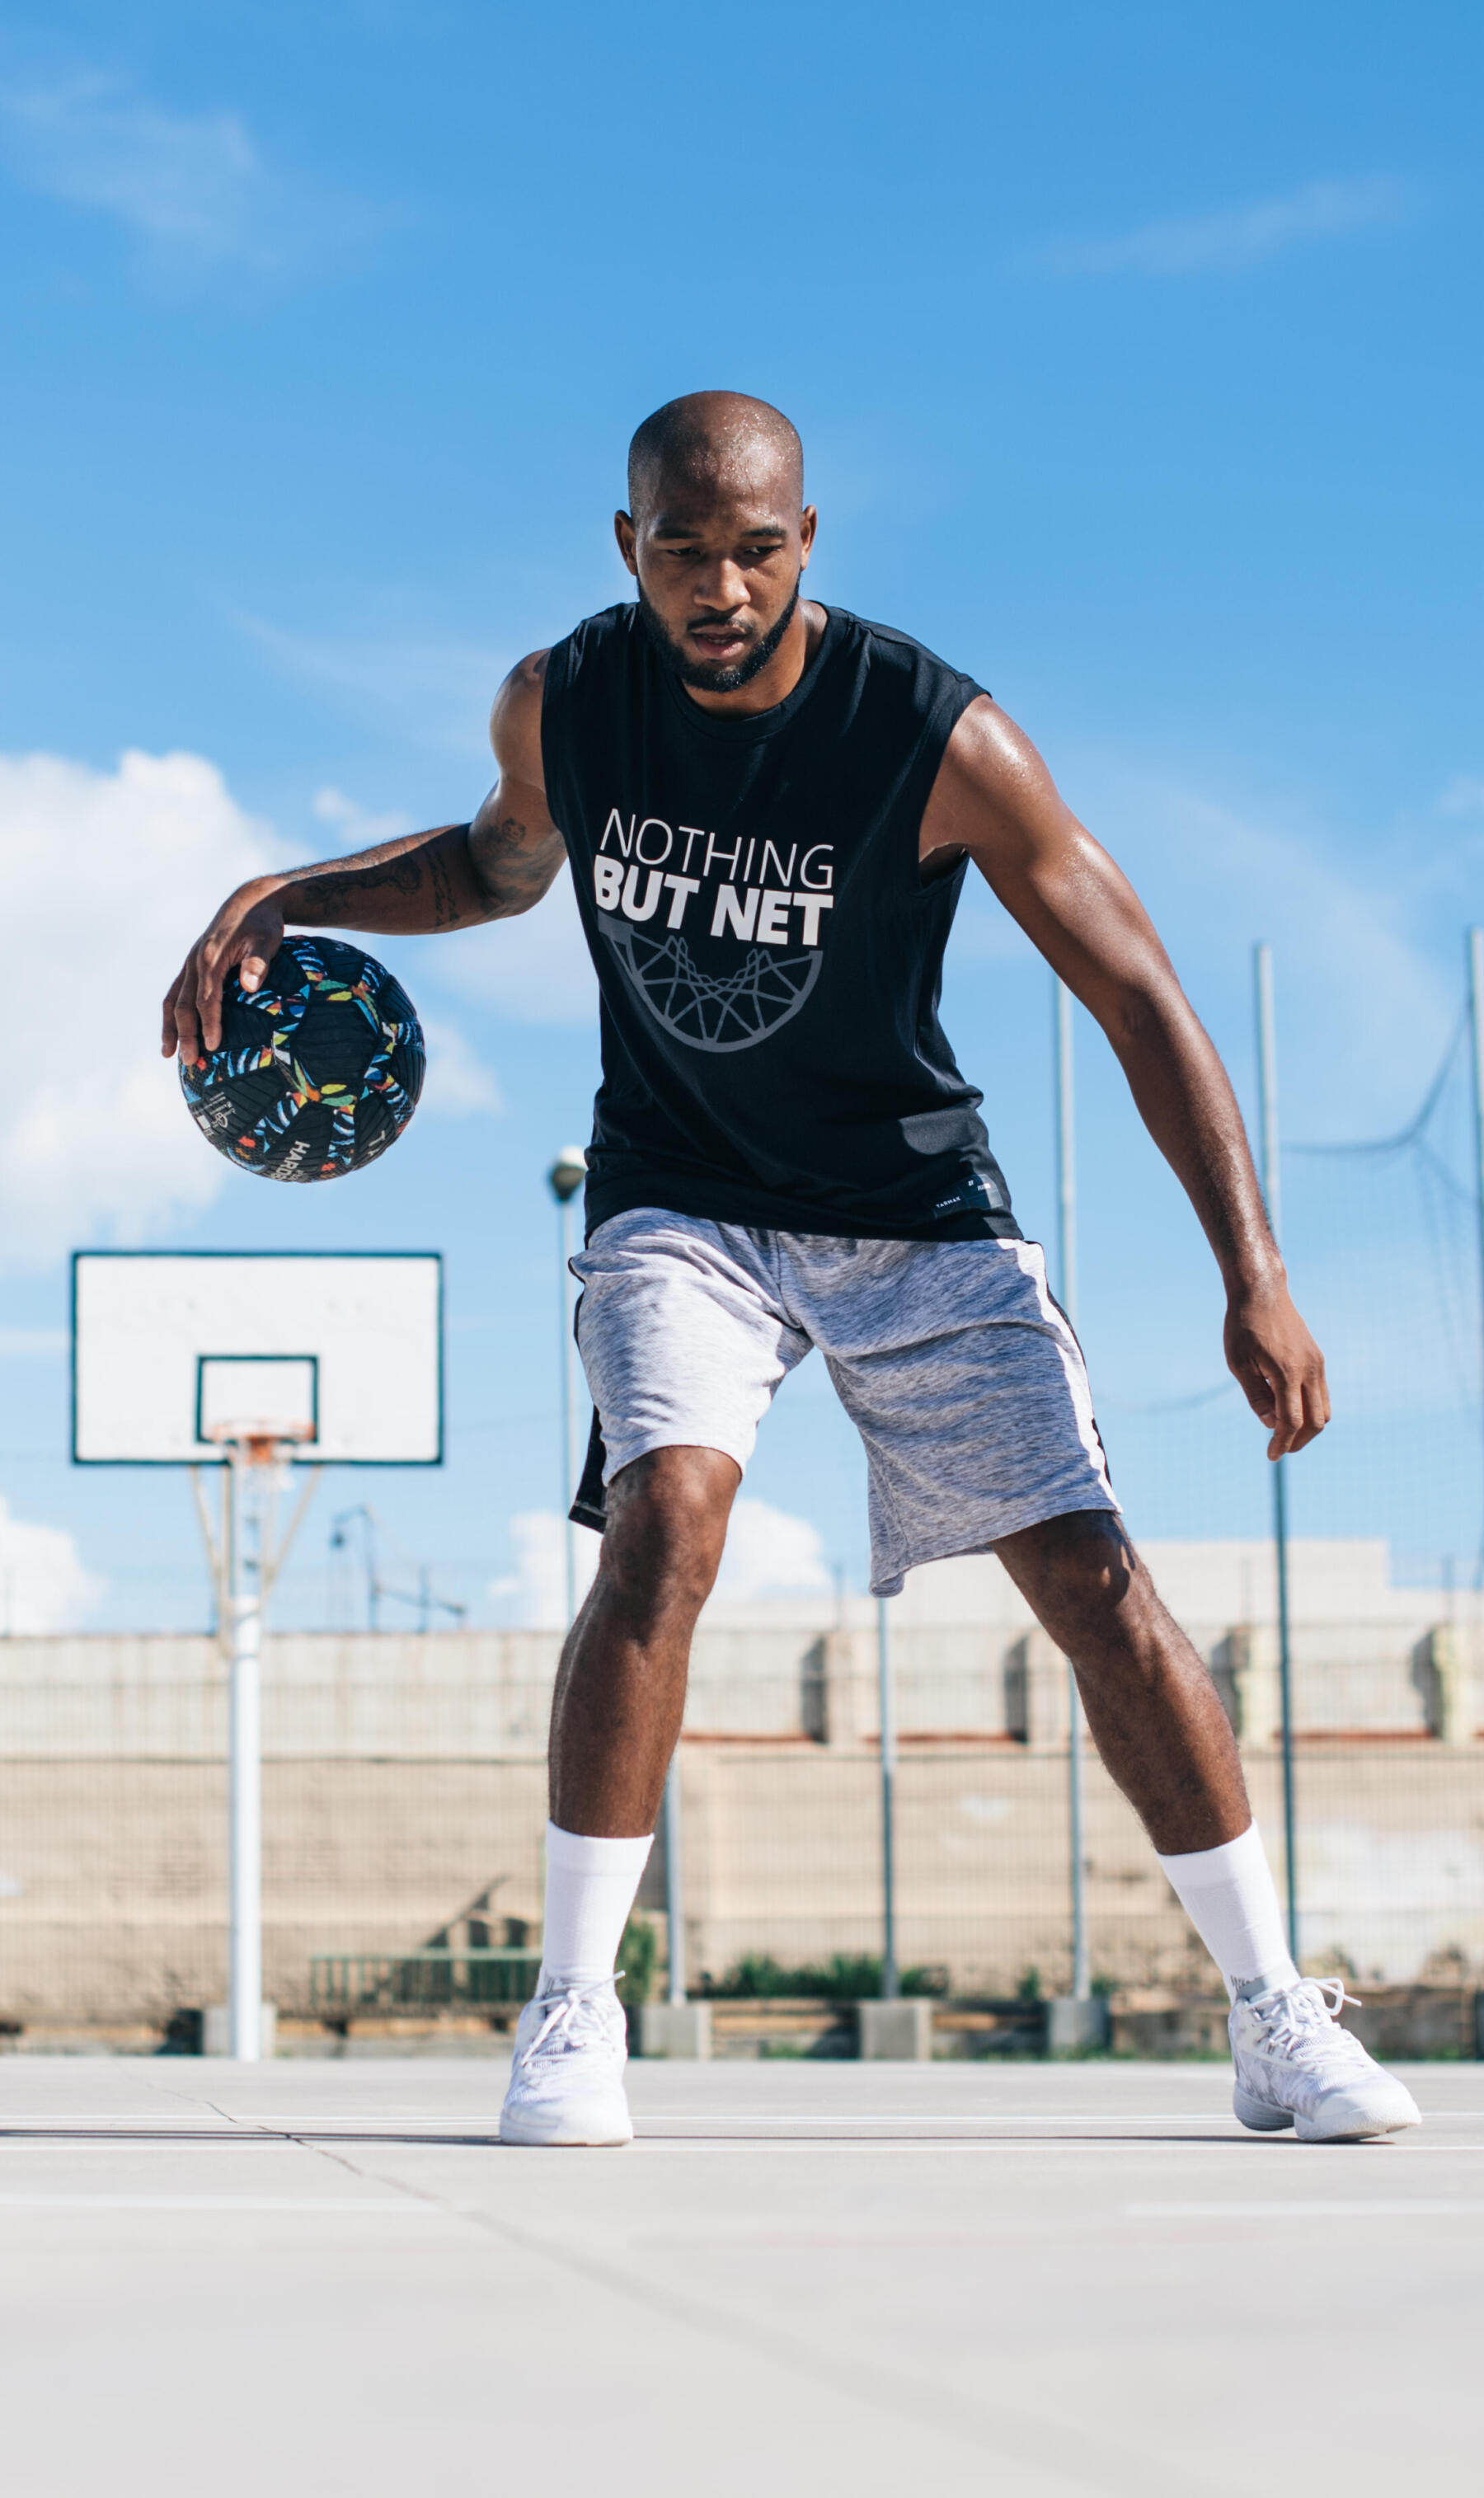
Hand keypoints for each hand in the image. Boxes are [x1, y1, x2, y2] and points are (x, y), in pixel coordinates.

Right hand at [161, 882, 284, 1059]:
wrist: (252, 902)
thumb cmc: (263, 924)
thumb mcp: (267, 939)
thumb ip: (258, 962)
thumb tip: (250, 986)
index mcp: (210, 958)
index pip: (206, 998)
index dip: (208, 1023)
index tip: (212, 1046)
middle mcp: (195, 961)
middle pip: (183, 1004)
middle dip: (185, 1034)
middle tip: (190, 1062)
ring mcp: (191, 963)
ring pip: (172, 999)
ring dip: (170, 1028)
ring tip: (169, 1054)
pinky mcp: (193, 964)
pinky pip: (176, 992)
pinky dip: (172, 1014)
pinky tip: (174, 1032)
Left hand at [1224, 1277, 1329, 1458]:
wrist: (1262, 1292)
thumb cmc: (1244, 1326)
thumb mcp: (1239, 1363)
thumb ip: (1256, 1396)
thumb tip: (1269, 1424)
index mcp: (1287, 1372)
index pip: (1291, 1421)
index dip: (1282, 1443)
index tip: (1272, 1456)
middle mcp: (1309, 1369)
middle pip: (1315, 1421)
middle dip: (1299, 1441)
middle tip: (1280, 1449)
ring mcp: (1317, 1364)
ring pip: (1324, 1409)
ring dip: (1308, 1427)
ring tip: (1286, 1435)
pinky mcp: (1318, 1359)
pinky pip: (1322, 1394)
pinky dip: (1311, 1409)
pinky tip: (1291, 1412)